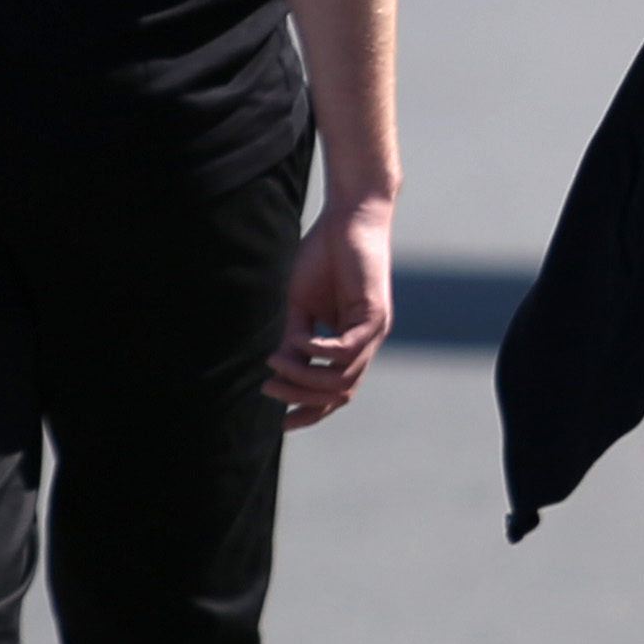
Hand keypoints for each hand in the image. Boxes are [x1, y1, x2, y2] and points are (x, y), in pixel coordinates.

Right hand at [268, 191, 395, 427]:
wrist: (347, 220)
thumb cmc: (323, 258)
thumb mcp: (301, 305)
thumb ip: (295, 338)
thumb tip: (281, 368)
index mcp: (350, 343)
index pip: (337, 392)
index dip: (312, 412)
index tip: (282, 422)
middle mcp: (366, 342)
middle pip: (340, 393)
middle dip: (301, 397)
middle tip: (269, 387)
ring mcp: (374, 330)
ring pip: (343, 376)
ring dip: (305, 376)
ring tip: (275, 363)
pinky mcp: (374, 314)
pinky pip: (347, 349)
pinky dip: (318, 352)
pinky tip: (298, 342)